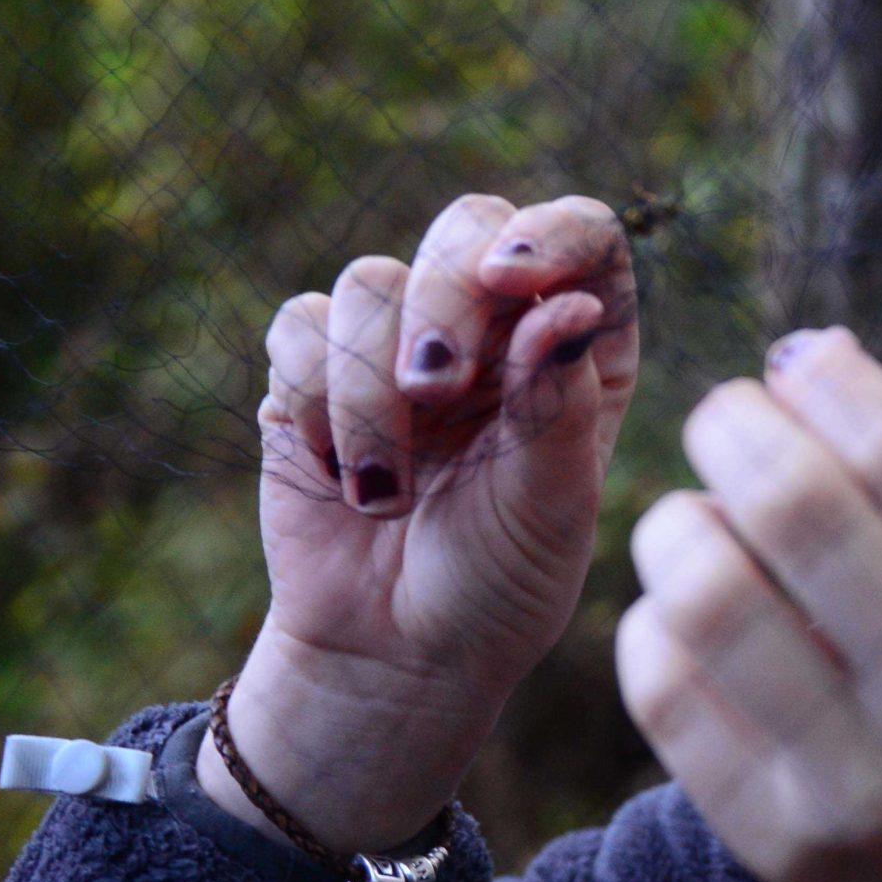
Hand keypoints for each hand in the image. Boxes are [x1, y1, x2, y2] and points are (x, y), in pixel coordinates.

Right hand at [206, 194, 639, 853]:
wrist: (396, 655)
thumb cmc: (500, 583)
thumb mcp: (552, 504)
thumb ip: (557, 401)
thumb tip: (570, 303)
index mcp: (578, 344)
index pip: (585, 234)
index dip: (550, 232)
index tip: (515, 279)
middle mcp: (493, 326)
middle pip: (466, 226)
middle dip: (444, 298)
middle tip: (437, 386)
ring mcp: (400, 342)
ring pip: (369, 280)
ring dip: (369, 382)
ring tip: (386, 483)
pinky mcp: (313, 373)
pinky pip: (296, 328)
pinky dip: (314, 400)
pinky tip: (341, 474)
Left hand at [618, 327, 881, 881]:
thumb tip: (816, 357)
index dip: (830, 385)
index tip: (800, 368)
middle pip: (802, 511)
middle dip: (738, 426)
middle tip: (727, 416)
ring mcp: (871, 792)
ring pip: (712, 599)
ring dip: (681, 521)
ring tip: (697, 515)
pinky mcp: (783, 850)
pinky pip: (667, 694)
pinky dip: (655, 620)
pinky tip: (684, 609)